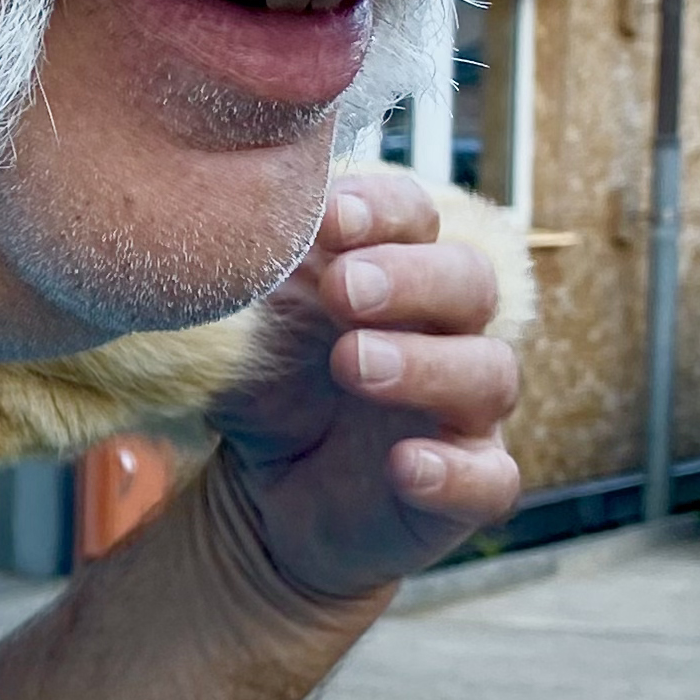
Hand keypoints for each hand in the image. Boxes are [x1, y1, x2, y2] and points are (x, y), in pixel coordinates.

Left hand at [204, 163, 520, 601]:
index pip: (413, 215)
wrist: (264, 492)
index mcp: (389, 268)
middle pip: (469, 279)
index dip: (382, 209)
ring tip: (350, 364)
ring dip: (425, 364)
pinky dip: (455, 473)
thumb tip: (209, 207)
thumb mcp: (247, 316)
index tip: (329, 218)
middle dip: (411, 276)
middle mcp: (440, 329)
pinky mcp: (465, 486)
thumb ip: (247, 264)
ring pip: (490, 372)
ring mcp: (463, 409)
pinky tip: (405, 466)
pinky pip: (491, 480)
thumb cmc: (267, 377)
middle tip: (341, 289)